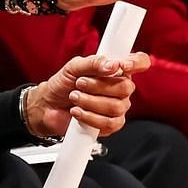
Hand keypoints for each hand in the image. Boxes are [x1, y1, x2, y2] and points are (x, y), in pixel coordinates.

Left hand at [24, 52, 151, 137]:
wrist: (48, 106)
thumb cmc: (62, 84)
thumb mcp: (73, 66)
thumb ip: (93, 62)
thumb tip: (113, 65)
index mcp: (116, 69)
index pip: (140, 62)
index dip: (136, 63)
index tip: (122, 66)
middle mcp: (120, 88)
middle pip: (126, 87)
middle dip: (99, 86)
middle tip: (80, 83)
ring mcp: (118, 107)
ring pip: (116, 106)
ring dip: (90, 101)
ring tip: (75, 98)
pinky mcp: (111, 124)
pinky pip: (109, 123)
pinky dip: (90, 117)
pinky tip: (78, 112)